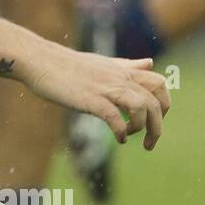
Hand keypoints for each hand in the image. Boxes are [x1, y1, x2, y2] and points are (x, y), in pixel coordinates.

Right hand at [22, 45, 169, 148]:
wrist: (40, 60)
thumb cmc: (68, 64)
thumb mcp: (104, 62)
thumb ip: (128, 65)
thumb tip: (150, 62)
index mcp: (123, 70)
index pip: (160, 84)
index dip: (164, 104)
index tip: (155, 121)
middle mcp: (120, 78)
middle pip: (156, 102)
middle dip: (158, 127)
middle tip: (149, 143)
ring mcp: (106, 88)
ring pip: (142, 108)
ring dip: (142, 128)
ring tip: (130, 138)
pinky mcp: (92, 99)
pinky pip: (116, 118)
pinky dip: (121, 132)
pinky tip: (118, 139)